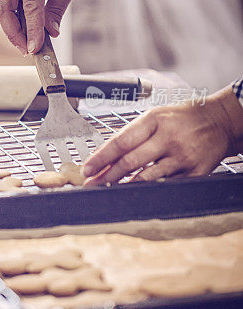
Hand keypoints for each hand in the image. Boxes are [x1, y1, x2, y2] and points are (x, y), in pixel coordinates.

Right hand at [0, 0, 95, 53]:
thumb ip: (57, 9)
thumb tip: (50, 33)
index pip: (30, 6)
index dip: (32, 30)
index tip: (34, 49)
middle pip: (4, 9)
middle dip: (13, 33)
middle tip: (27, 50)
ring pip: (0, 9)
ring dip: (11, 28)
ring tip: (28, 41)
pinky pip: (3, 4)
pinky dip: (12, 18)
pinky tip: (25, 28)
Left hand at [82, 86, 242, 184]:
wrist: (220, 121)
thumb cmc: (182, 118)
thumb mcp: (157, 117)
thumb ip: (134, 134)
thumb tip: (106, 156)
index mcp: (154, 120)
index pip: (121, 141)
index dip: (101, 158)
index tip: (87, 169)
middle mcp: (168, 137)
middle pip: (130, 161)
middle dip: (107, 176)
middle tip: (92, 184)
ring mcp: (182, 156)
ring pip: (146, 177)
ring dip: (124, 185)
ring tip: (109, 189)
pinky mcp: (194, 171)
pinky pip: (166, 184)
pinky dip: (148, 189)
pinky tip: (136, 191)